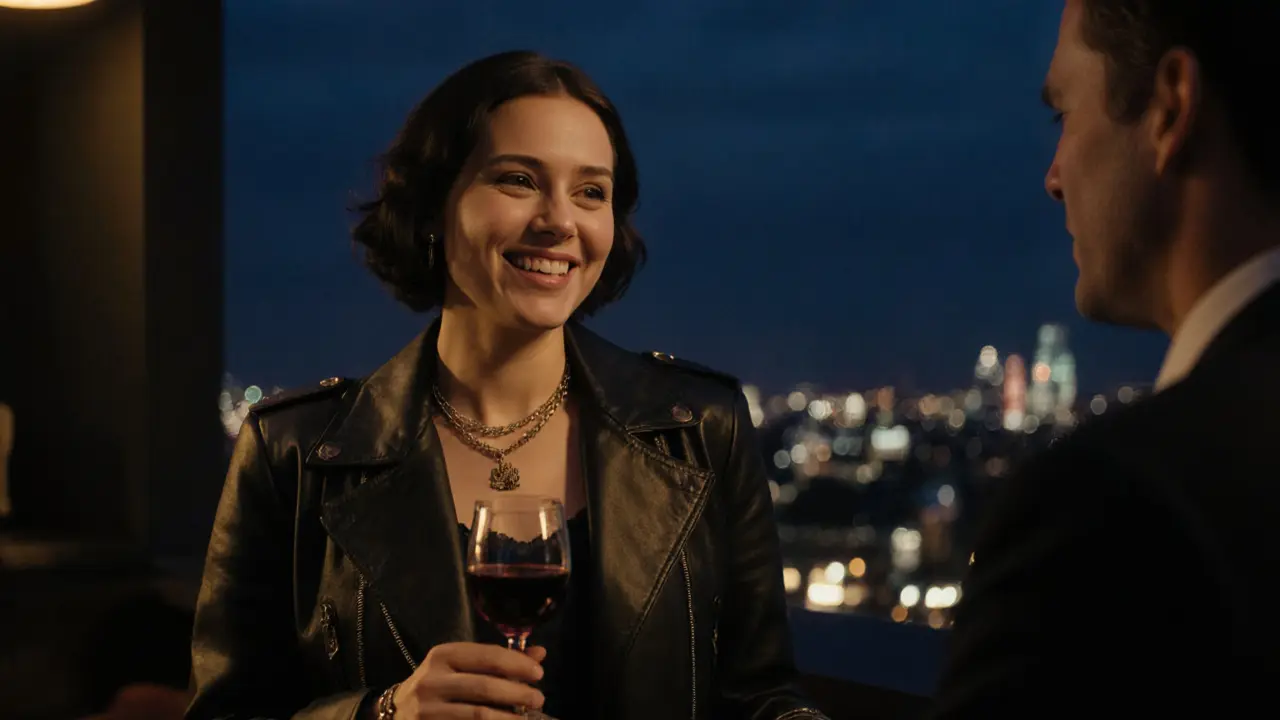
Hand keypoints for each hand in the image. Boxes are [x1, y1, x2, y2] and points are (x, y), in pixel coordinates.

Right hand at [392, 641, 546, 718]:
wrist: (396, 714)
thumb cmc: (437, 686)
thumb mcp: (460, 666)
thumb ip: (497, 660)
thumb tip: (539, 654)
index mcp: (442, 656)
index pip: (486, 655)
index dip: (516, 664)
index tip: (539, 673)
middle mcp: (432, 680)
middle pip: (484, 687)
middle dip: (517, 693)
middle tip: (539, 699)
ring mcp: (428, 710)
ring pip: (479, 715)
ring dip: (509, 718)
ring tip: (528, 718)